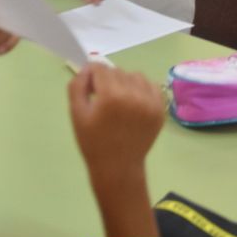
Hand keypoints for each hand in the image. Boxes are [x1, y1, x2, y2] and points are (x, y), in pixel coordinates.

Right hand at [69, 63, 164, 180]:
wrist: (118, 168)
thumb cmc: (93, 142)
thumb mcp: (76, 114)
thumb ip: (77, 86)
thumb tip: (88, 68)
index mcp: (111, 96)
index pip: (100, 68)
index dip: (92, 75)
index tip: (90, 88)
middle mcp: (134, 95)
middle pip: (117, 71)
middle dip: (107, 80)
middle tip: (102, 98)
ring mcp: (150, 102)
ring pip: (135, 76)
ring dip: (125, 82)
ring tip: (118, 100)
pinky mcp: (160, 109)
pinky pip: (151, 85)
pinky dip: (141, 89)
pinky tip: (133, 102)